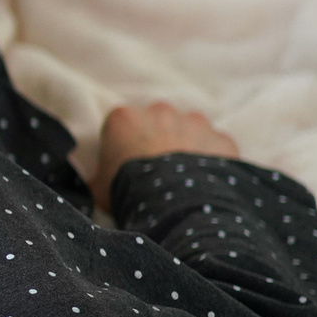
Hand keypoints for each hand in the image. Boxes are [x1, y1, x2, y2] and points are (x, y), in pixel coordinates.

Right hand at [92, 101, 240, 207]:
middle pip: (157, 121)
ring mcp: (195, 123)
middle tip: (155, 169)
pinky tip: (206, 181)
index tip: (124, 167)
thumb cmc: (130, 192)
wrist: (176, 204)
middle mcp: (160, 112)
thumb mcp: (98, 187)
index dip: (122, 147)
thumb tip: (96, 178)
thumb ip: (98, 175)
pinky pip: (215, 147)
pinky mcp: (221, 139)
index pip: (120, 126)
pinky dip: (212, 159)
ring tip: (183, 176)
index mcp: (123, 118)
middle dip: (157, 138)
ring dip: (186, 145)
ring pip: (190, 129)